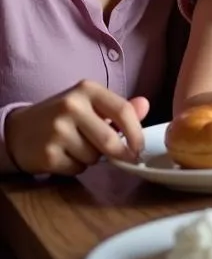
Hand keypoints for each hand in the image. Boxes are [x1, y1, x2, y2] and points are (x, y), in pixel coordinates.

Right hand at [5, 81, 148, 175]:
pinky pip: (77, 169)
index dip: (137, 133)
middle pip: (110, 140)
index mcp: (87, 90)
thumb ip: (118, 108)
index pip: (123, 111)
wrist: (19, 130)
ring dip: (94, 158)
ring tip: (79, 147)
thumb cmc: (64, 116)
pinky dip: (77, 167)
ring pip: (94, 157)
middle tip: (124, 157)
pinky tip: (65, 155)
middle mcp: (71, 106)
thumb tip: (145, 105)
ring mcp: (57, 130)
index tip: (141, 147)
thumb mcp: (91, 104)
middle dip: (121, 153)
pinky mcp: (47, 154)